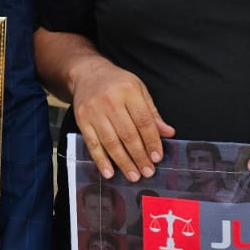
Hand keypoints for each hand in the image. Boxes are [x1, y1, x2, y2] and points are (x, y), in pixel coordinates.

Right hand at [70, 56, 174, 180]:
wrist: (87, 74)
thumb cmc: (117, 83)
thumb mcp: (139, 90)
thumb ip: (152, 113)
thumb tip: (168, 133)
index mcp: (129, 91)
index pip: (143, 121)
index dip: (151, 141)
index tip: (157, 157)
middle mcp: (110, 101)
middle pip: (128, 134)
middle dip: (139, 156)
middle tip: (147, 172)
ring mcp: (94, 111)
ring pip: (111, 142)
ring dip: (123, 162)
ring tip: (133, 175)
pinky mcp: (81, 120)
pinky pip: (92, 144)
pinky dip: (101, 160)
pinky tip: (109, 172)